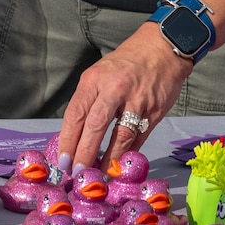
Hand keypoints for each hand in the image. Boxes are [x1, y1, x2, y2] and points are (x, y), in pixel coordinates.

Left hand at [57, 24, 192, 172]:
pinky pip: (138, 138)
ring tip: (100, 176)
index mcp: (94, 79)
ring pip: (120, 136)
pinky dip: (128, 154)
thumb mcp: (99, 73)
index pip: (76, 114)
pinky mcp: (154, 111)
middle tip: (77, 174)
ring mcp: (136, 100)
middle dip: (84, 154)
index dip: (68, 141)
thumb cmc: (125, 63)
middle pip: (95, 126)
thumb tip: (76, 137)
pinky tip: (120, 165)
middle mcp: (114, 89)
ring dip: (109, 160)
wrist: (162, 49)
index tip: (63, 161)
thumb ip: (89, 101)